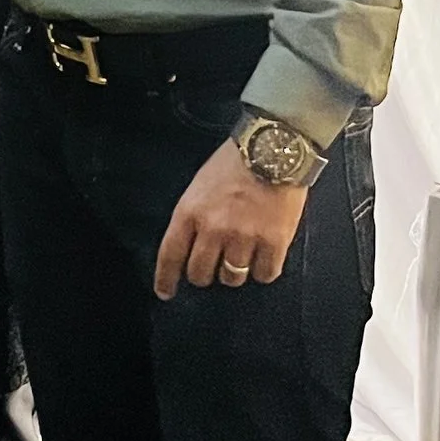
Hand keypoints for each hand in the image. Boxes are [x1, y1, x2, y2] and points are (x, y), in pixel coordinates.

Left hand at [154, 144, 307, 298]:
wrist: (274, 148)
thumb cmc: (234, 162)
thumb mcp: (200, 185)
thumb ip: (194, 216)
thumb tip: (192, 246)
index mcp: (190, 212)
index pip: (171, 254)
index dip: (165, 279)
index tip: (166, 293)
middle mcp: (214, 229)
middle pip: (200, 274)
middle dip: (204, 275)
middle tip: (212, 267)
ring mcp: (244, 238)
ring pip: (232, 278)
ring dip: (234, 273)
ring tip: (242, 256)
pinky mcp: (274, 242)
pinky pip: (264, 274)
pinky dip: (263, 270)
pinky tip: (264, 258)